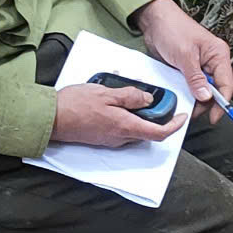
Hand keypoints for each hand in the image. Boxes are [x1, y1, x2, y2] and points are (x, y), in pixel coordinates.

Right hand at [53, 83, 186, 147]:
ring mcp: (110, 140)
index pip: (158, 133)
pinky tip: (114, 102)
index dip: (174, 126)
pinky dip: (126, 117)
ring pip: (134, 129)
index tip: (182, 117)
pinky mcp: (102, 138)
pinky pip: (121, 129)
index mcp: (124, 126)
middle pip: (148, 131)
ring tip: (127, 95)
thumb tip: (148, 99)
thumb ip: (130, 96)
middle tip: (152, 97)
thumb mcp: (106, 92)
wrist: (51, 119)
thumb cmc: (74, 105)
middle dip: (155, 115)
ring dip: (138, 115)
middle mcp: (120, 137)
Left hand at [134, 0, 232, 124]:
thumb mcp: (185, 55)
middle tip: (192, 111)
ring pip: (203, 90)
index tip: (214, 117)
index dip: (222, 103)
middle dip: (206, 103)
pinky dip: (187, 93)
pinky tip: (180, 97)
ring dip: (195, 99)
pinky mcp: (188, 69)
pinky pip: (191, 86)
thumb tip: (205, 97)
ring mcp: (200, 66)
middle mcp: (212, 61)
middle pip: (215, 90)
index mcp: (218, 55)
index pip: (226, 84)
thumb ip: (195, 78)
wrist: (154, 20)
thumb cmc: (173, 29)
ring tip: (185, 104)